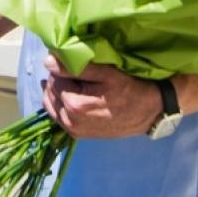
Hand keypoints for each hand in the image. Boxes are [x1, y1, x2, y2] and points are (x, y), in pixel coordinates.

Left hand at [40, 55, 163, 138]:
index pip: (54, 79)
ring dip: (56, 92)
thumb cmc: (129, 90)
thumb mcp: (106, 74)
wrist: (149, 113)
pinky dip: (59, 104)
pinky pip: (58, 117)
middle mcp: (69, 121)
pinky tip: (68, 95)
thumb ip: (76, 68)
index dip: (60, 68)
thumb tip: (48, 61)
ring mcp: (73, 130)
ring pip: (51, 105)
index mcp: (74, 105)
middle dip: (57, 80)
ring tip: (70, 82)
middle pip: (50, 92)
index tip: (72, 62)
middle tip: (72, 71)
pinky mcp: (77, 134)